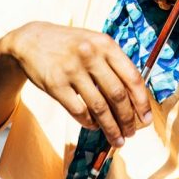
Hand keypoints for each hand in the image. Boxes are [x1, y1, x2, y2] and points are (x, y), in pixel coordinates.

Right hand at [0, 21, 151, 146]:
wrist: (31, 40)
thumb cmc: (70, 45)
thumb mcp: (94, 43)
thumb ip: (114, 64)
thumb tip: (135, 98)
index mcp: (105, 44)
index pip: (132, 77)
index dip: (142, 101)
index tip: (146, 119)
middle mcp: (90, 55)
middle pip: (117, 95)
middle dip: (127, 119)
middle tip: (131, 133)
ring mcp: (72, 70)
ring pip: (99, 107)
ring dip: (111, 127)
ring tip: (117, 139)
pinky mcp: (55, 84)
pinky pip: (79, 111)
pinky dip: (89, 123)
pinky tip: (94, 126)